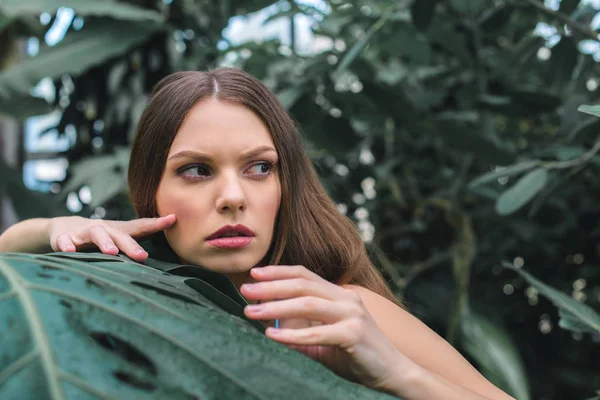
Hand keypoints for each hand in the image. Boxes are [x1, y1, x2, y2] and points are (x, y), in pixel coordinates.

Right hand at [48, 214, 175, 260]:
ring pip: (96, 234)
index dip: (156, 224)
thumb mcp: (118, 238)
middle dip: (131, 245)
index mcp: (118, 231)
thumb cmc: (99, 237)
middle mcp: (104, 229)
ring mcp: (83, 232)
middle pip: (120, 234)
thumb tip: (168, 253)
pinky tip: (70, 251)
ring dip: (104, 242)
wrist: (62, 227)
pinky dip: (66, 244)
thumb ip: (138, 244)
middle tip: (142, 256)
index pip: (140, 227)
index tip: (172, 219)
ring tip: (111, 252)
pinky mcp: (63, 237)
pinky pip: (63, 241)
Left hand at [240, 265, 416, 392]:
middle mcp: (346, 298)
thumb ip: (302, 329)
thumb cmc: (357, 354)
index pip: (305, 274)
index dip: (278, 271)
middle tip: (246, 290)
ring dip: (276, 307)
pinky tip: (273, 335)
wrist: (392, 372)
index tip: (254, 273)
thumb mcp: (325, 338)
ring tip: (251, 310)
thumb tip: (270, 325)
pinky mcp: (354, 334)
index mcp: (339, 294)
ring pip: (307, 304)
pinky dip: (293, 335)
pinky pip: (317, 333)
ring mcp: (352, 314)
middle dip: (270, 286)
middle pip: (302, 284)